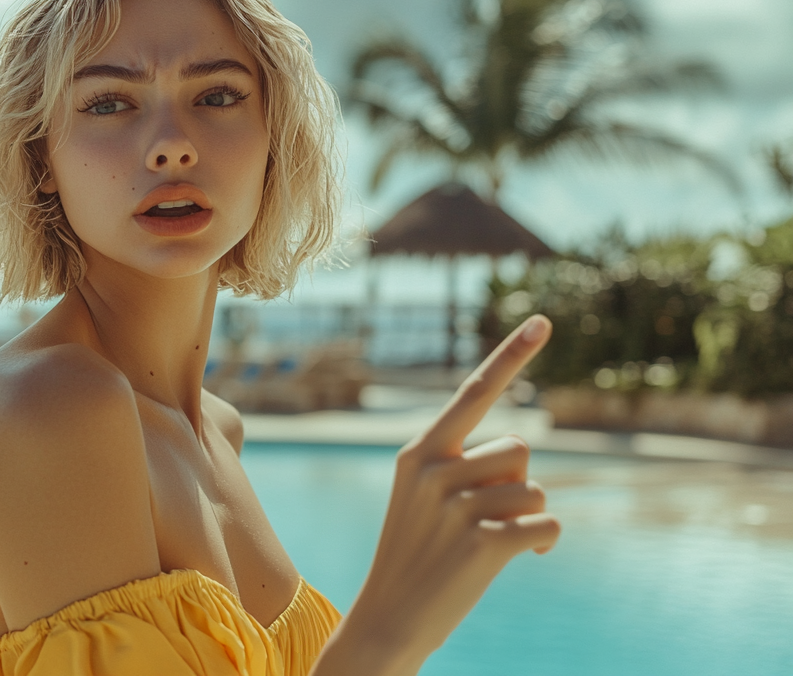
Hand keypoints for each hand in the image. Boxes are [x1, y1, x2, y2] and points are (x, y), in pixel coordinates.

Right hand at [313, 316, 559, 675]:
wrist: (388, 619)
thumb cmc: (415, 556)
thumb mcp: (423, 498)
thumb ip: (463, 465)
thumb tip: (522, 458)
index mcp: (418, 452)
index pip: (474, 392)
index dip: (512, 354)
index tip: (544, 318)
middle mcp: (434, 469)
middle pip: (518, 449)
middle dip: (517, 483)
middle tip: (485, 519)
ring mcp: (457, 506)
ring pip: (535, 489)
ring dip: (528, 517)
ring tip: (492, 543)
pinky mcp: (484, 542)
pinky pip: (547, 523)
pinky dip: (543, 543)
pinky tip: (519, 559)